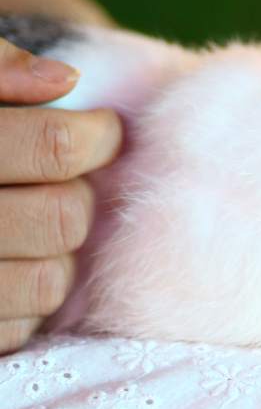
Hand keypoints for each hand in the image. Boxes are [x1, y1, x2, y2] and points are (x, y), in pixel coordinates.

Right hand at [0, 38, 120, 352]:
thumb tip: (62, 80)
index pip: (55, 147)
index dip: (95, 136)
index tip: (101, 130)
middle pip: (63, 217)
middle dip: (75, 197)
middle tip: (61, 183)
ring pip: (51, 280)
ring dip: (57, 254)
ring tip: (31, 225)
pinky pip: (22, 327)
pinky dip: (29, 301)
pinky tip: (11, 266)